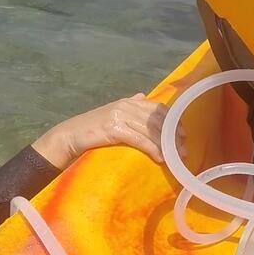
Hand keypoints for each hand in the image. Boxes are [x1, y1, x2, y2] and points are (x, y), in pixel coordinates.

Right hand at [31, 93, 179, 168]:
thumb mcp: (113, 112)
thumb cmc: (93, 128)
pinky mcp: (114, 129)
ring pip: (151, 130)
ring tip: (176, 157)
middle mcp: (127, 105)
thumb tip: (143, 95)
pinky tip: (160, 158)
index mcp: (129, 102)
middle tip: (183, 150)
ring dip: (166, 145)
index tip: (183, 135)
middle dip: (173, 136)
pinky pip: (139, 140)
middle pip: (158, 120)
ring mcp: (120, 116)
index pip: (158, 109)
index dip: (173, 121)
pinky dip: (153, 149)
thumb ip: (130, 105)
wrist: (70, 135)